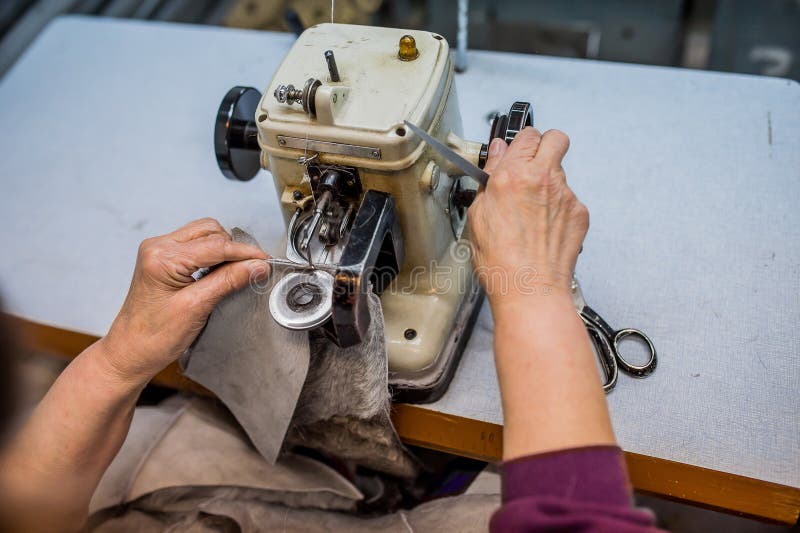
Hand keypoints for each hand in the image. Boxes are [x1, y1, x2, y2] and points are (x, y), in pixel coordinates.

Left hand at [100, 218, 268, 384]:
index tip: (265, 261)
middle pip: (209, 232)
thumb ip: (228, 281)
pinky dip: (212, 255)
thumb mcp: (197, 307)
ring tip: (234, 272)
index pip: (215, 245)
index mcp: (162, 257)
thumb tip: (256, 265)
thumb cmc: (154, 336)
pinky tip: (219, 272)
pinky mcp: (163, 259)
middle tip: (251, 269)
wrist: (130, 352)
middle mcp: (158, 247)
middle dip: (233, 248)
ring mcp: (159, 251)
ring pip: (204, 235)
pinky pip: (195, 245)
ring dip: (223, 250)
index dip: (244, 253)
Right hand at [468, 128, 587, 306]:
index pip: (527, 135)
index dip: (521, 144)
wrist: (530, 289)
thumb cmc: (500, 260)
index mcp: (512, 175)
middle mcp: (542, 178)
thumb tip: (497, 154)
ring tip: (533, 212)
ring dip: (549, 182)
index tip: (516, 154)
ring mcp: (565, 195)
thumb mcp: (479, 214)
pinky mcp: (579, 213)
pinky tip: (544, 229)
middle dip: (546, 146)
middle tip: (534, 164)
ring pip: (561, 172)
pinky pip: (570, 199)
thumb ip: (490, 177)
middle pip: (556, 138)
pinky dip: (558, 209)